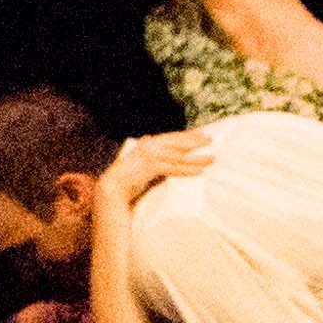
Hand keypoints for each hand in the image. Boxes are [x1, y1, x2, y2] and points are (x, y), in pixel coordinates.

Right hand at [95, 130, 218, 208]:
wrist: (112, 189)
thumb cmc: (126, 178)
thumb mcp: (138, 162)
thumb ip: (146, 152)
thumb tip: (148, 137)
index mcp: (146, 144)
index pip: (170, 137)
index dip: (186, 135)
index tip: (200, 134)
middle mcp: (148, 146)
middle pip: (176, 143)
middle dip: (194, 141)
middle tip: (210, 140)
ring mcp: (149, 156)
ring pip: (178, 156)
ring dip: (196, 158)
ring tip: (210, 159)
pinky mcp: (150, 167)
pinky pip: (173, 168)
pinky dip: (187, 170)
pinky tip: (198, 171)